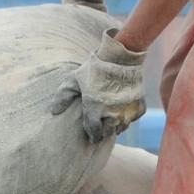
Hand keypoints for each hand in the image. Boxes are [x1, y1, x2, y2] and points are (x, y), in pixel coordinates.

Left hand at [49, 28, 145, 142]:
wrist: (121, 57)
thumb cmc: (94, 68)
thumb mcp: (73, 79)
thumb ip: (62, 96)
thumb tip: (54, 111)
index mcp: (95, 108)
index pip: (93, 132)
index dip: (92, 136)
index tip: (91, 137)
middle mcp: (112, 113)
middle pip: (108, 132)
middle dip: (103, 132)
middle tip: (100, 128)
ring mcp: (127, 110)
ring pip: (122, 127)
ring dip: (116, 126)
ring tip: (110, 122)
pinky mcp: (139, 104)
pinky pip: (134, 118)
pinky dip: (129, 117)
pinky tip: (123, 112)